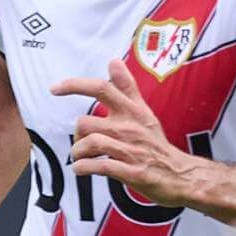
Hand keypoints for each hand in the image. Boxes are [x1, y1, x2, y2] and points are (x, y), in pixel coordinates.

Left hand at [53, 60, 198, 205]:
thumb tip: (113, 61)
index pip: (102, 87)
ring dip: (78, 153)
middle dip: (76, 135)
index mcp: (132, 111)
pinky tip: (82, 169)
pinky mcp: (132, 172)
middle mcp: (130, 127)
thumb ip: (127, 87)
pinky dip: (84, 168)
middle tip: (81, 143)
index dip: (75, 85)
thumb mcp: (144, 111)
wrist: (181, 174)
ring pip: (91, 143)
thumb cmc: (155, 143)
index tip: (54, 88)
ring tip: (80, 158)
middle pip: (86, 121)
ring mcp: (131, 150)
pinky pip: (100, 166)